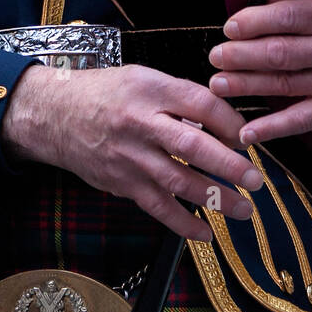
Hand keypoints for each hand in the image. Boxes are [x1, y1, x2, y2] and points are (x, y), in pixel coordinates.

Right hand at [0, 62, 263, 240]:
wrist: (55, 114)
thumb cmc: (107, 93)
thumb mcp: (143, 78)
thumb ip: (179, 97)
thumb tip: (222, 122)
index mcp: (151, 89)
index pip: (200, 104)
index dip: (229, 121)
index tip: (248, 136)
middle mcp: (141, 122)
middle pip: (192, 145)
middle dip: (228, 164)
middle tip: (255, 178)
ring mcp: (130, 156)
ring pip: (178, 181)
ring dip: (214, 198)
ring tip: (243, 208)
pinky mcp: (121, 182)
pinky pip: (156, 206)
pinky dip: (182, 223)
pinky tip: (206, 232)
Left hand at [207, 0, 311, 142]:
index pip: (289, 16)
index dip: (255, 21)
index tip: (230, 26)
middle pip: (283, 52)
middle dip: (243, 55)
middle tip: (216, 56)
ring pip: (287, 84)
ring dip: (248, 86)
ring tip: (219, 84)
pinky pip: (303, 120)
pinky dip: (273, 128)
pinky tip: (248, 131)